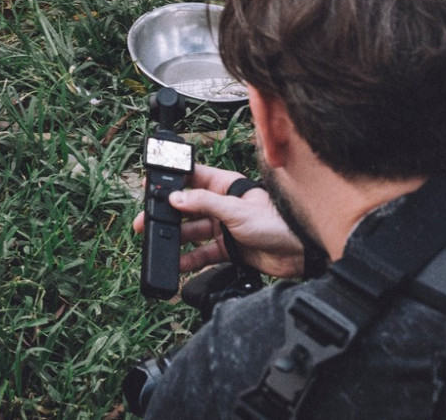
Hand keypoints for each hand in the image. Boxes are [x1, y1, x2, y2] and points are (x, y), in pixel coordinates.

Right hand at [129, 165, 306, 278]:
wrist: (299, 251)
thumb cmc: (277, 221)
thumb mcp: (236, 210)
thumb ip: (204, 203)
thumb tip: (176, 198)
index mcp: (224, 186)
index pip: (191, 179)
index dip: (171, 183)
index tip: (151, 190)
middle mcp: (222, 205)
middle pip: (187, 209)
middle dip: (166, 217)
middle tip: (146, 225)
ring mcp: (225, 228)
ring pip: (192, 233)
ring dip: (176, 241)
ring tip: (158, 249)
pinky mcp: (229, 249)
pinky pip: (203, 254)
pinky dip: (190, 261)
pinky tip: (178, 266)